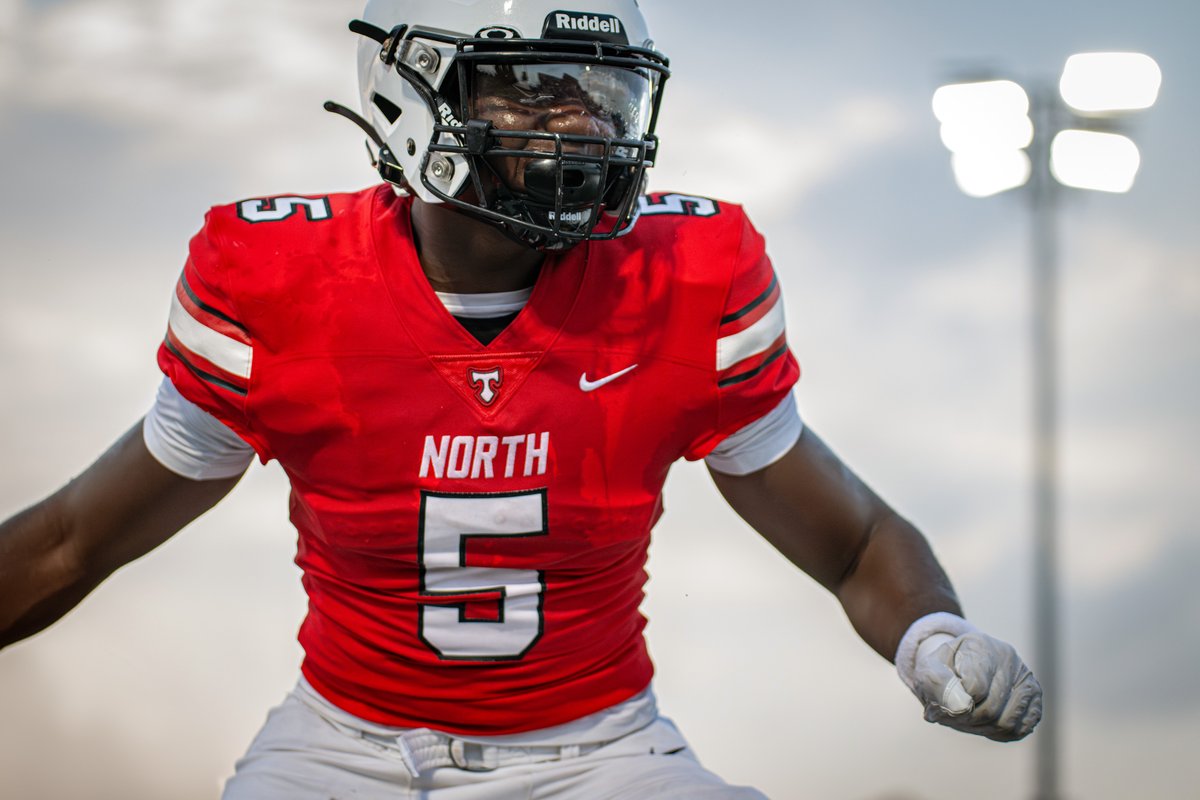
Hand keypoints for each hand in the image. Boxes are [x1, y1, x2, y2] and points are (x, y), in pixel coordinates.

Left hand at [896, 613, 1042, 741]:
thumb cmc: (944, 670)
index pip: (975, 687)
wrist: (961, 666)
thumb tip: (957, 707)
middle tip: (953, 716)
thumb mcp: (928, 670)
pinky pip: (1020, 729)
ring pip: (1006, 722)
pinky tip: (986, 722)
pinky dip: (999, 733)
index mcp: (979, 645)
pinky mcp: (1034, 696)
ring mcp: (1024, 676)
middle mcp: (1007, 657)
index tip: (943, 702)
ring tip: (968, 718)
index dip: (956, 703)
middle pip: (990, 708)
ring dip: (982, 728)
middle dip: (966, 720)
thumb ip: (935, 683)